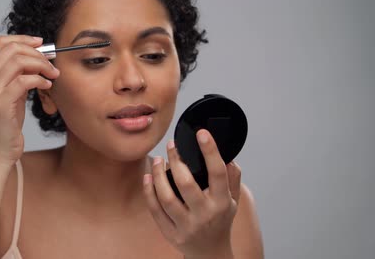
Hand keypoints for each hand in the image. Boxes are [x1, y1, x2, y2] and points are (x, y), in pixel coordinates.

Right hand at [0, 35, 59, 164]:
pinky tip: (47, 86)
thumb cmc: (6, 124)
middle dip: (36, 52)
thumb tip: (38, 55)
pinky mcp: (0, 102)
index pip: (0, 43)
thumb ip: (17, 74)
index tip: (41, 44)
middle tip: (51, 62)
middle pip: (12, 49)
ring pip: (19, 61)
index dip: (23, 39)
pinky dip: (40, 80)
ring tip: (52, 74)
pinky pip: (25, 80)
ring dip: (41, 64)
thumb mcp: (11, 93)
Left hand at [143, 129, 241, 258]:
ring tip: (157, 159)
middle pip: (186, 183)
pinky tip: (147, 177)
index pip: (217, 173)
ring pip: (166, 196)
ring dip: (158, 174)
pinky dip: (149, 191)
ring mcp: (186, 225)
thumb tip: (228, 157)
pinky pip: (155, 209)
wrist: (210, 254)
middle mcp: (204, 214)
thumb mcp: (232, 201)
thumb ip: (232, 179)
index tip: (202, 133)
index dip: (210, 151)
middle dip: (176, 160)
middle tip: (171, 145)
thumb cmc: (220, 222)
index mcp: (221, 203)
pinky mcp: (170, 233)